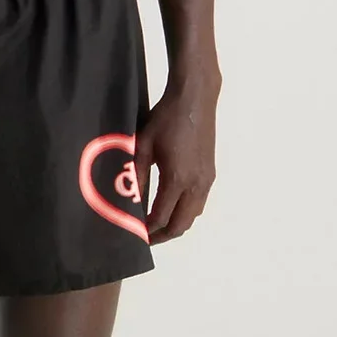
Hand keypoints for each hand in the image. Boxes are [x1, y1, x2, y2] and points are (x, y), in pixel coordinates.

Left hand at [133, 75, 218, 245]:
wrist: (195, 99)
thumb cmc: (166, 118)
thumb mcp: (143, 145)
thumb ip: (135, 173)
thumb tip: (127, 198)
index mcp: (177, 179)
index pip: (161, 217)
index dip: (146, 230)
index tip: (132, 234)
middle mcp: (196, 184)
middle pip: (180, 224)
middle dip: (162, 236)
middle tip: (144, 238)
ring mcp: (206, 180)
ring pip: (193, 216)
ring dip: (175, 225)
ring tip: (156, 226)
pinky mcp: (210, 173)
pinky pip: (199, 203)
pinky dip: (185, 213)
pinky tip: (172, 207)